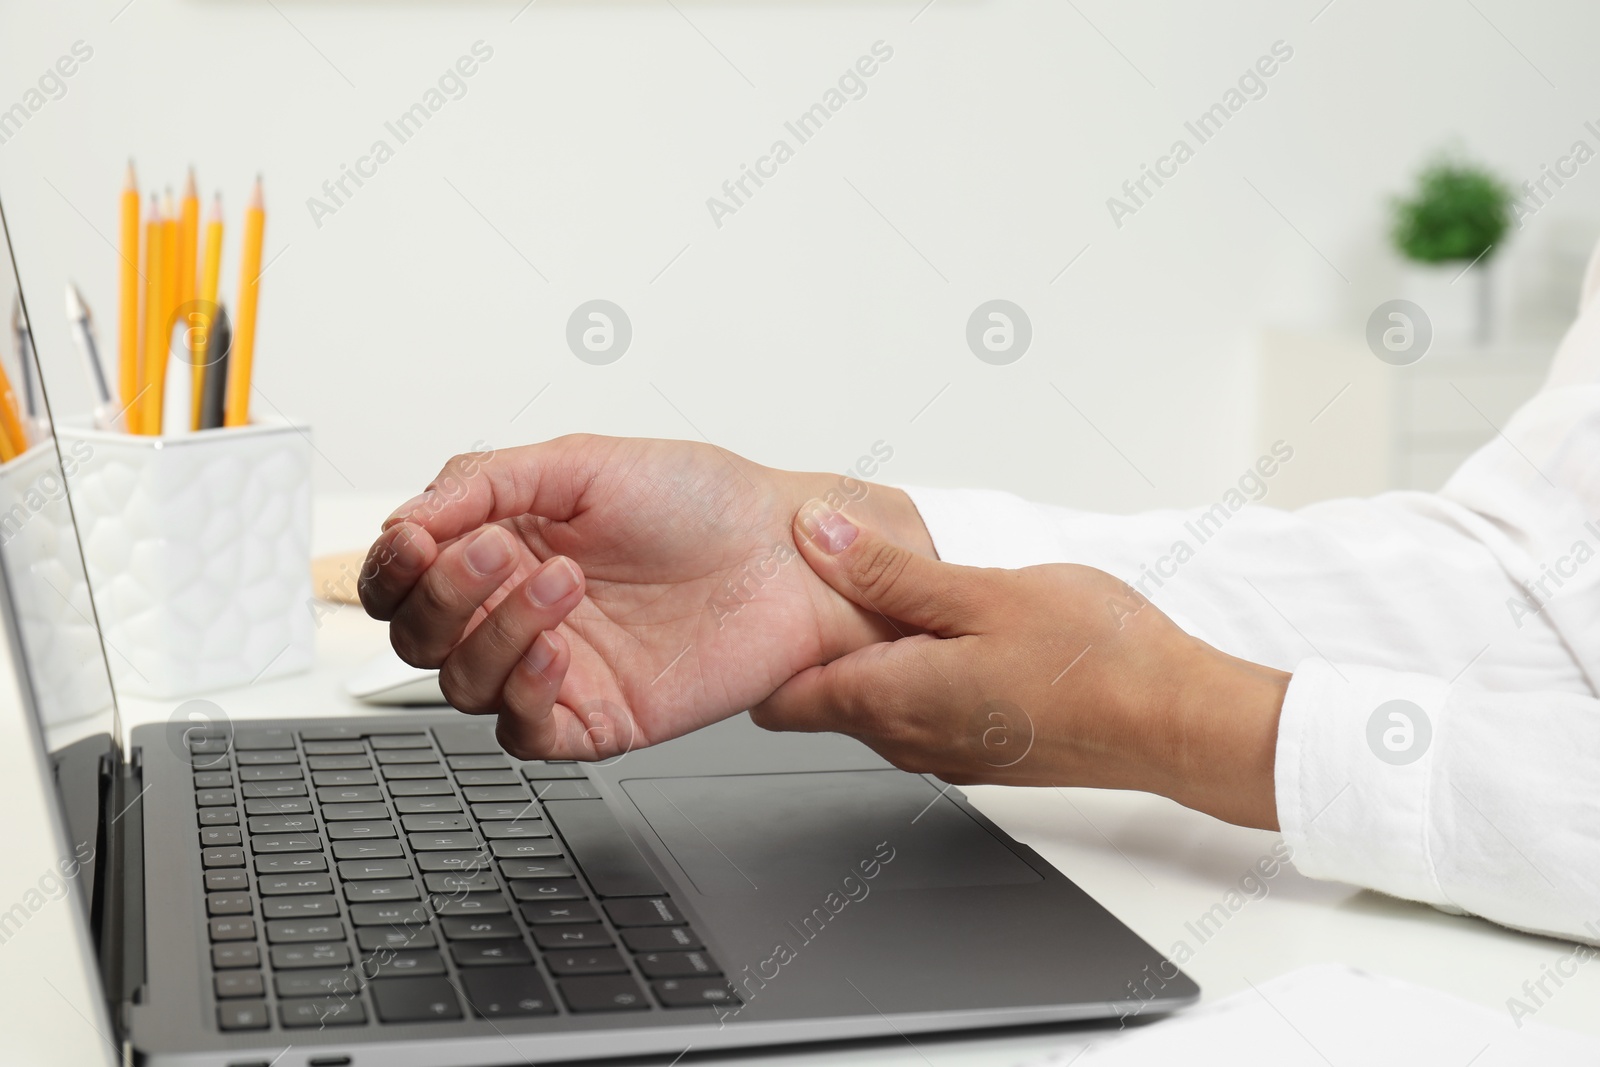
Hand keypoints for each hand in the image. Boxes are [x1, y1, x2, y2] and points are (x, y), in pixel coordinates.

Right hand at [358, 436, 933, 759]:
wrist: (795, 555)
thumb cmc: (706, 502)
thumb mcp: (583, 461)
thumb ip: (484, 481)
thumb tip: (406, 517)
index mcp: (507, 545)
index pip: (407, 576)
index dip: (395, 566)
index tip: (417, 541)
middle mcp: (521, 611)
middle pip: (418, 636)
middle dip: (439, 597)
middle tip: (493, 553)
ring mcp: (558, 668)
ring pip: (462, 684)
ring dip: (493, 630)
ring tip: (558, 581)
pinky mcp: (597, 717)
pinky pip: (524, 730)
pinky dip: (525, 689)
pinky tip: (556, 647)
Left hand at [752, 501, 1289, 829]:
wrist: (1178, 722)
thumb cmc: (1095, 660)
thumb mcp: (981, 591)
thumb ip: (887, 572)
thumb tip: (815, 538)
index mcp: (891, 702)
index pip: (780, 700)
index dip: (768, 646)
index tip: (776, 595)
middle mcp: (908, 742)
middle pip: (825, 698)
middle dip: (823, 641)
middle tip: (846, 570)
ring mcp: (947, 755)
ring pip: (876, 703)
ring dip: (878, 653)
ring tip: (911, 592)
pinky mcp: (983, 754)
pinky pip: (923, 712)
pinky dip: (919, 672)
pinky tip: (960, 631)